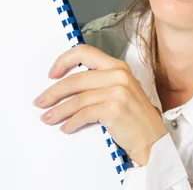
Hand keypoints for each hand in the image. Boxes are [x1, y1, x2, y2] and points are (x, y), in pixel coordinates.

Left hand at [33, 44, 166, 165]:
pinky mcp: (114, 109)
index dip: (64, 61)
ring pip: (77, 99)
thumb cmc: (134, 117)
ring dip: (58, 110)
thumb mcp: (120, 90)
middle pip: (75, 79)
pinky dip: (71, 122)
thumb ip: (99, 82)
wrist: (153, 140)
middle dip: (53, 92)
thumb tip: (65, 87)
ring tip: (47, 118)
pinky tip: (66, 127)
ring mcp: (117, 91)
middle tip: (40, 102)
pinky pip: (84, 114)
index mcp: (117, 66)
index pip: (84, 52)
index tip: (51, 74)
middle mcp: (118, 75)